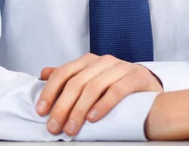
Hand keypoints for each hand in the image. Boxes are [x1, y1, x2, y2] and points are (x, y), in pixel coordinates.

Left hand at [36, 52, 162, 135]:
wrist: (148, 86)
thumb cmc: (116, 84)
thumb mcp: (91, 78)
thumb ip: (69, 76)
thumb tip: (43, 73)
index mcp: (89, 61)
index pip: (64, 72)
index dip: (50, 91)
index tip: (41, 110)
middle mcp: (103, 61)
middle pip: (77, 82)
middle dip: (62, 106)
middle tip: (54, 126)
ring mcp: (120, 67)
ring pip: (94, 87)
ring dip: (79, 110)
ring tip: (71, 128)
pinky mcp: (136, 77)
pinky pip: (117, 90)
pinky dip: (103, 105)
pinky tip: (93, 118)